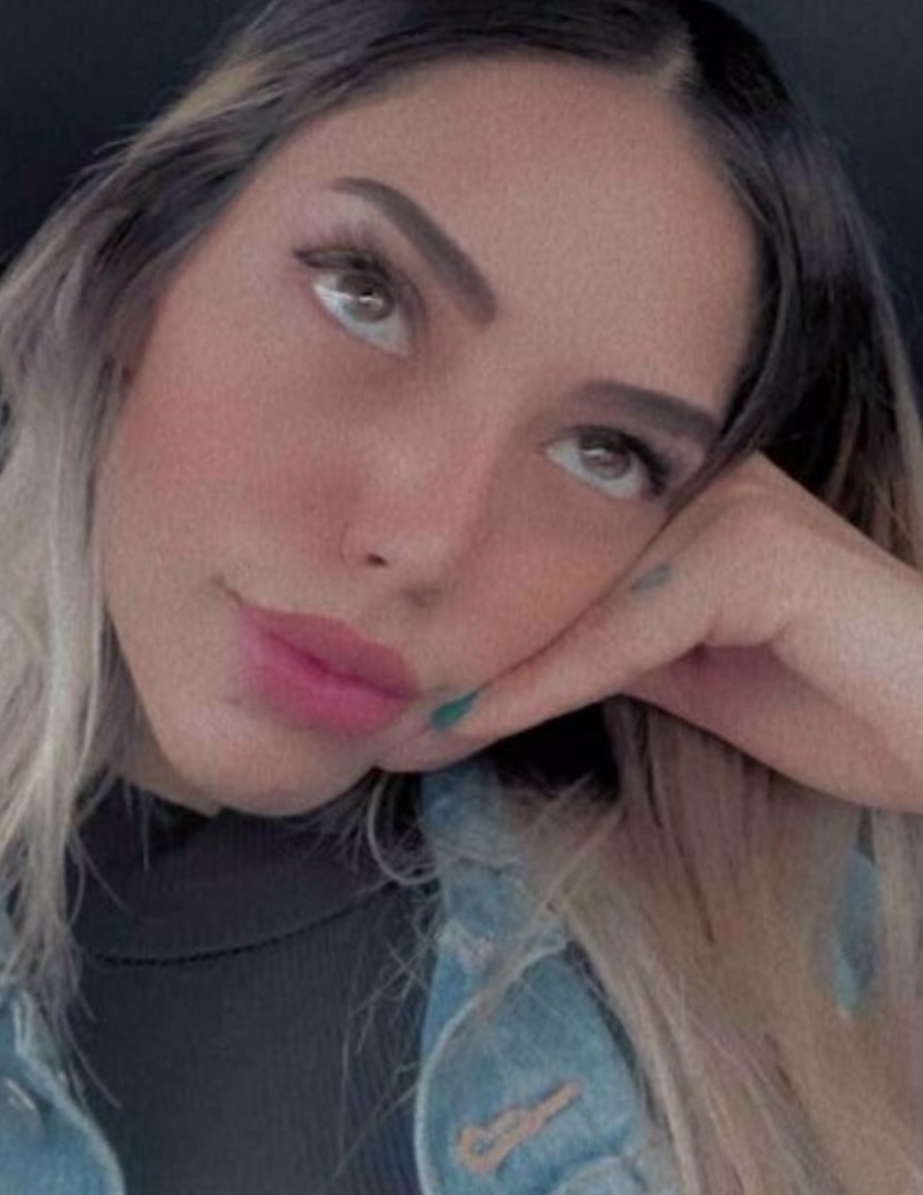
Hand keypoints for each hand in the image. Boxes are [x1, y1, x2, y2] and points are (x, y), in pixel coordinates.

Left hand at [410, 450, 922, 812]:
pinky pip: (623, 628)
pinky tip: (472, 717)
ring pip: (570, 586)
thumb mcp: (687, 669)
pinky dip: (543, 679)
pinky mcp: (755, 556)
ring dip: (476, 658)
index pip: (542, 538)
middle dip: (449, 628)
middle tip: (360, 695)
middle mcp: (701, 478)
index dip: (460, 612)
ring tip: (392, 713)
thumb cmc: (833, 696)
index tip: (381, 681)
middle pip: (541, 550)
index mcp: (682, 490)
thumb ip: (601, 642)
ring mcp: (731, 506)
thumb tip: (485, 665)